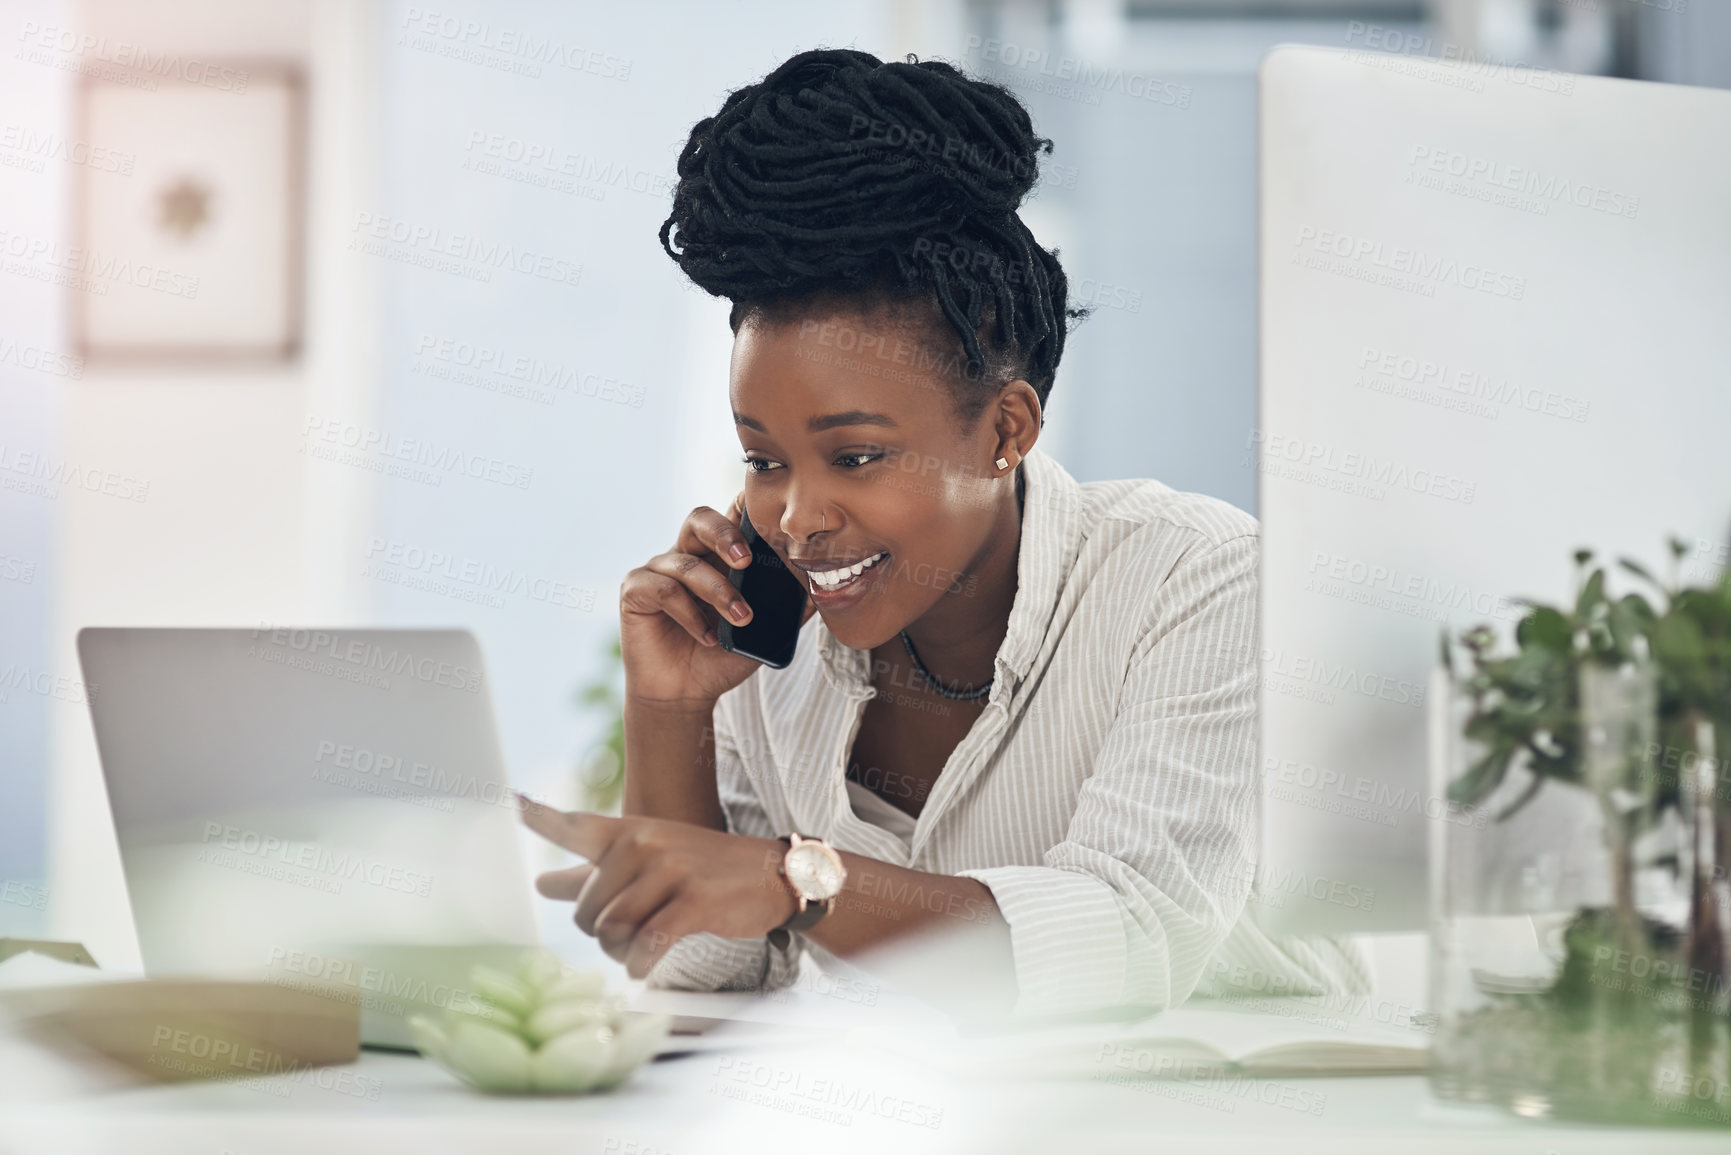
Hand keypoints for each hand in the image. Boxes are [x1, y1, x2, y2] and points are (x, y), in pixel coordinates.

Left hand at [518, 796, 798, 978]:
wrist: (771, 873)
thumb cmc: (700, 869)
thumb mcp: (646, 862)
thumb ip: (589, 874)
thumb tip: (539, 882)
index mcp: (628, 833)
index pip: (576, 825)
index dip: (542, 817)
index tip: (514, 804)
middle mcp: (643, 844)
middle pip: (586, 910)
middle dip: (601, 935)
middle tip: (631, 932)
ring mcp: (670, 870)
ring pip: (612, 930)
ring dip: (621, 953)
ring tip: (641, 948)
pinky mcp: (693, 900)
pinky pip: (647, 943)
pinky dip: (640, 963)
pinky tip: (643, 966)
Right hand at [618, 490, 814, 711]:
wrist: (686, 693)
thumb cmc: (722, 657)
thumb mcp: (762, 632)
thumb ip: (787, 609)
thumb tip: (819, 590)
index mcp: (717, 555)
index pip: (729, 514)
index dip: (745, 505)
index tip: (771, 518)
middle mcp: (686, 554)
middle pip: (699, 518)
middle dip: (725, 534)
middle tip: (747, 560)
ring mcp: (657, 570)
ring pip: (687, 563)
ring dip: (718, 591)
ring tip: (741, 618)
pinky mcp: (635, 590)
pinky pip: (664, 590)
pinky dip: (689, 614)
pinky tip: (706, 637)